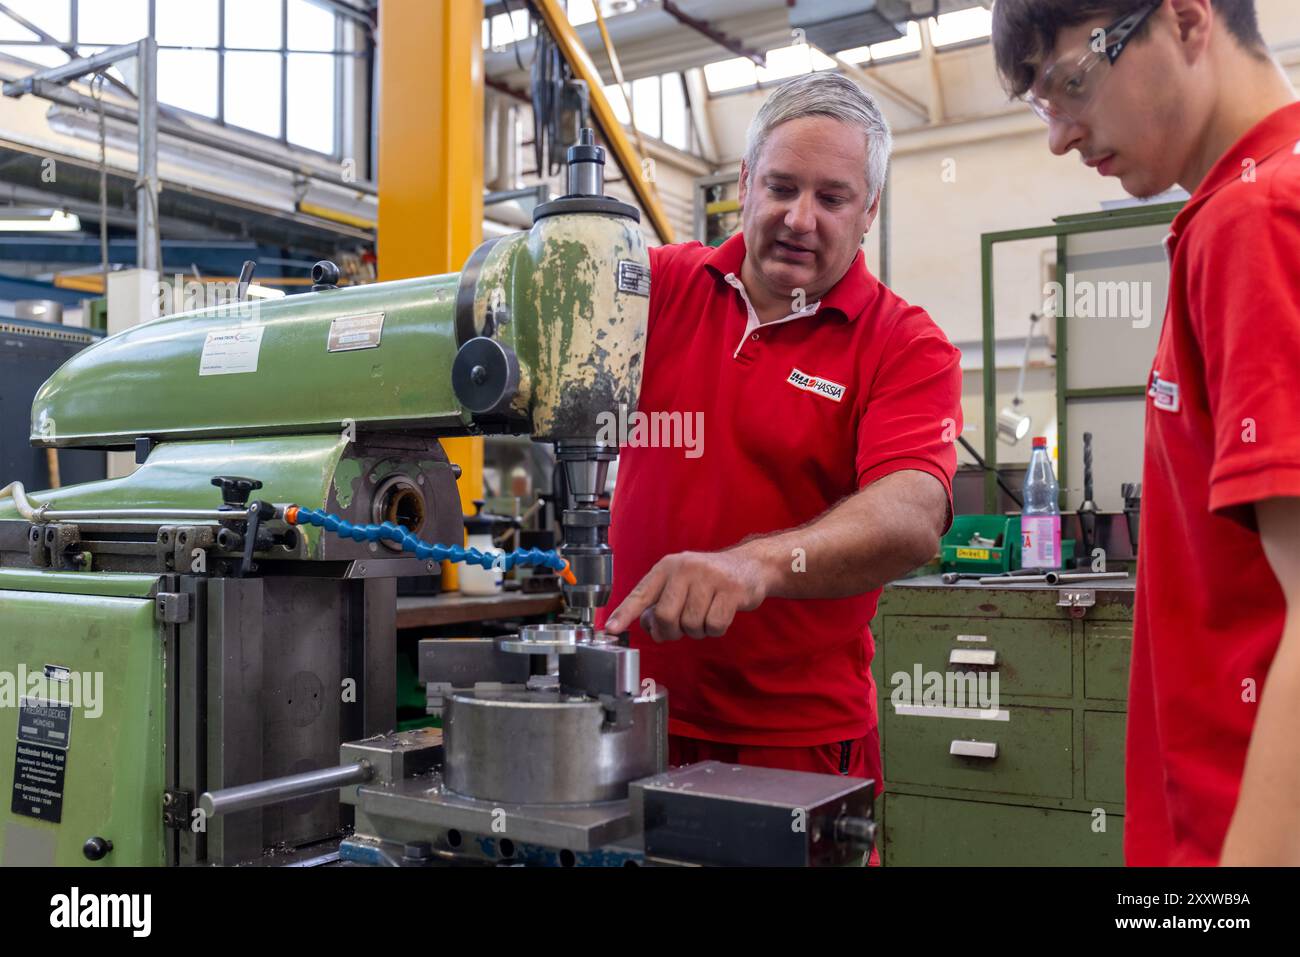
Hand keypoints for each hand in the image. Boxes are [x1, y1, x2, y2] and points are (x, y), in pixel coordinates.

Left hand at [604, 547, 770, 641]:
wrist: (749, 566)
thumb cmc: (708, 580)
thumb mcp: (679, 584)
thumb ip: (659, 603)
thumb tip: (647, 626)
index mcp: (667, 567)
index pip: (641, 593)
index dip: (625, 613)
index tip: (611, 629)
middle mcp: (685, 568)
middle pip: (664, 616)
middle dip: (670, 631)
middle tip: (680, 629)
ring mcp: (709, 578)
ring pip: (691, 624)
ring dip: (697, 631)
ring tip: (704, 615)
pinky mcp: (731, 590)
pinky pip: (714, 626)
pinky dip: (715, 630)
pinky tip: (719, 615)